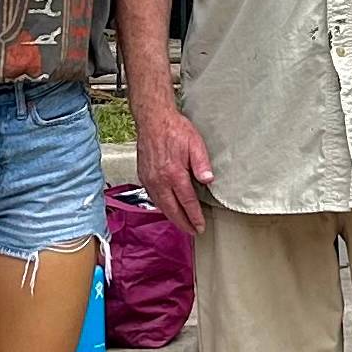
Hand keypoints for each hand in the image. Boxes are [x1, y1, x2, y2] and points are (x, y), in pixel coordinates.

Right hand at [141, 105, 215, 235]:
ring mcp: (149, 179)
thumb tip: (208, 180)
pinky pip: (152, 197)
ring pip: (160, 206)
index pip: (187, 202)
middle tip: (193, 231)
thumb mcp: (195, 143)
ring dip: (172, 217)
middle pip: (172, 210)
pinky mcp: (143, 176)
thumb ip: (202, 163)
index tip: (200, 226)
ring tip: (182, 223)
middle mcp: (159, 180)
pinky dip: (161, 206)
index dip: (195, 217)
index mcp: (174, 174)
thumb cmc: (174, 129)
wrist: (153, 120)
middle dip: (183, 223)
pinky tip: (167, 207)